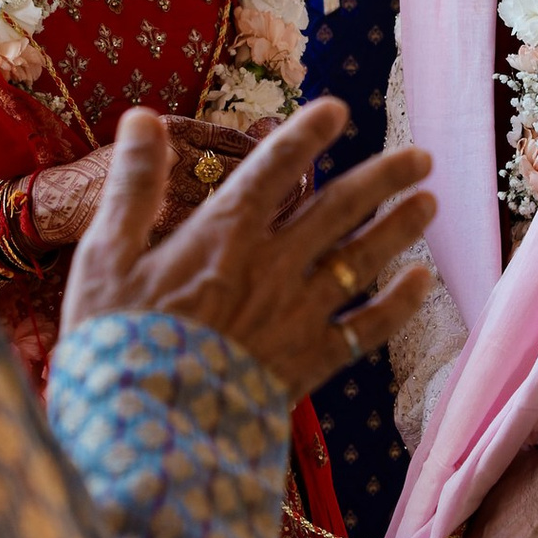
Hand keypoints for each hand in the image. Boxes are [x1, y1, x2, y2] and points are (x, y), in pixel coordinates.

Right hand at [58, 101, 435, 400]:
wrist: (147, 428)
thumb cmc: (118, 341)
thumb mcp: (107, 255)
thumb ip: (133, 186)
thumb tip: (141, 118)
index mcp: (223, 235)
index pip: (273, 169)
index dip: (306, 135)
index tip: (338, 109)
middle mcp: (272, 265)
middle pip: (339, 210)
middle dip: (383, 178)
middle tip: (422, 156)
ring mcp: (297, 314)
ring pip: (362, 260)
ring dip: (399, 228)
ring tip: (430, 202)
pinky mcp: (309, 362)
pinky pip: (366, 328)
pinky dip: (398, 305)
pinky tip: (422, 283)